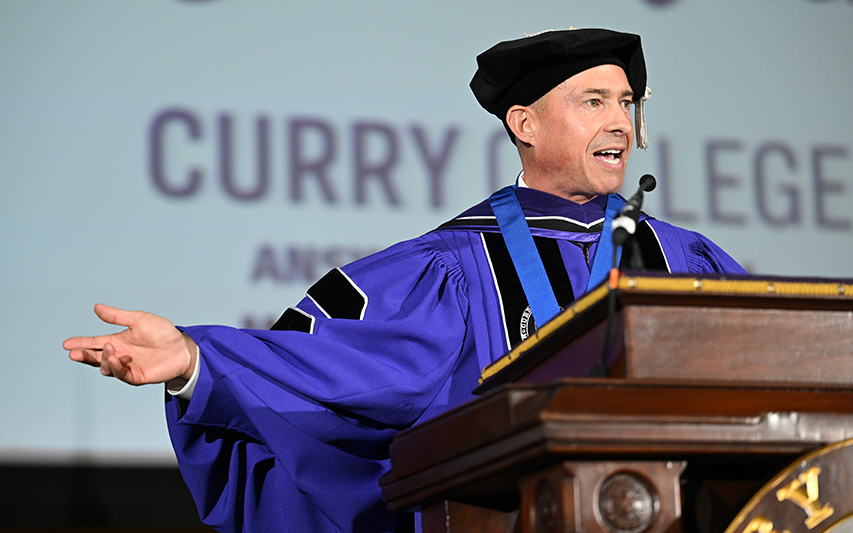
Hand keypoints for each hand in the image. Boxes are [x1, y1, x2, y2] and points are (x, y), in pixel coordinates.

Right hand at [63, 304, 196, 387]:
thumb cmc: (162, 332)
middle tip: (74, 353)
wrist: (181, 347)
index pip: (95, 343)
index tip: (67, 344)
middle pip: (96, 358)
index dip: (81, 343)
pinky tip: (118, 358)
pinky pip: (121, 375)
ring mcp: (127, 367)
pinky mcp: (136, 376)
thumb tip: (97, 307)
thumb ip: (117, 316)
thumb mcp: (138, 319)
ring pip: (106, 368)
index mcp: (118, 341)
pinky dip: (116, 367)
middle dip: (84, 356)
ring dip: (104, 360)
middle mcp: (120, 355)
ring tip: (109, 350)